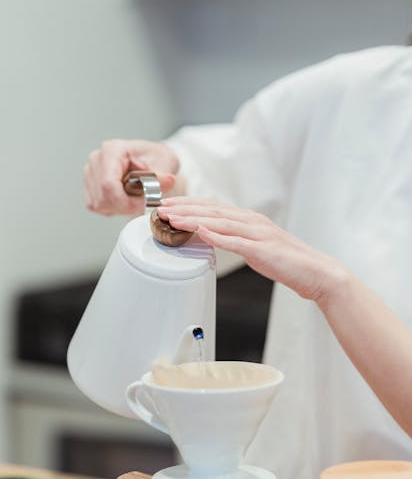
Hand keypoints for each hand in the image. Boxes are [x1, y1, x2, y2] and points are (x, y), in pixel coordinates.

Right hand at [84, 140, 179, 215]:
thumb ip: (162, 176)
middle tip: (144, 199)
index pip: (109, 185)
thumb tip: (168, 181)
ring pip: (100, 204)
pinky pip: (98, 207)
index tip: (144, 203)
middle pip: (103, 198)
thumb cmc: (156, 158)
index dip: (126, 202)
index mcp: (112, 150)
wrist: (152, 160)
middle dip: (126, 205)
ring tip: (136, 196)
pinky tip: (126, 198)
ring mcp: (90, 172)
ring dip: (121, 207)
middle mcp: (97, 159)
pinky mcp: (89, 186)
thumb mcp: (166, 163)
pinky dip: (114, 208)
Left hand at [158, 197, 345, 301]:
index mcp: (250, 220)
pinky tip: (201, 231)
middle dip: (184, 208)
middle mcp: (253, 221)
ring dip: (193, 218)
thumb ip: (234, 240)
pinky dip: (217, 235)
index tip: (169, 205)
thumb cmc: (287, 263)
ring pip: (220, 222)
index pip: (214, 207)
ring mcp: (259, 234)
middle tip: (161, 208)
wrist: (317, 273)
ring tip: (172, 218)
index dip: (189, 204)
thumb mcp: (256, 248)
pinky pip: (236, 241)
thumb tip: (210, 237)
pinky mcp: (264, 249)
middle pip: (212, 210)